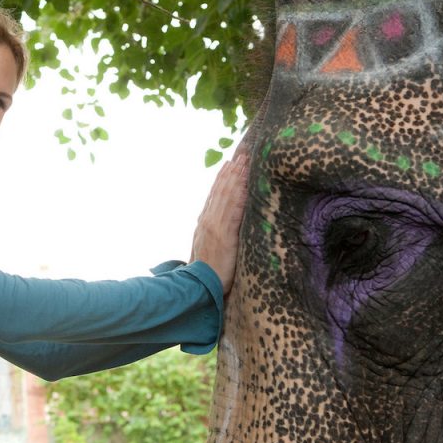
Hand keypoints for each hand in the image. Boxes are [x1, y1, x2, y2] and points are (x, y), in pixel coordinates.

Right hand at [191, 141, 250, 295]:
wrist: (196, 286)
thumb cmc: (204, 273)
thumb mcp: (206, 249)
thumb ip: (212, 235)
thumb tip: (220, 228)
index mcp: (204, 223)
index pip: (214, 196)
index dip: (222, 179)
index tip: (230, 164)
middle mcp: (208, 221)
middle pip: (221, 191)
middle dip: (232, 172)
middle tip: (242, 155)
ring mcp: (214, 226)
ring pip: (227, 196)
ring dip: (237, 178)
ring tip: (245, 163)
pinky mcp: (223, 235)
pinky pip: (233, 210)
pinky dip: (239, 195)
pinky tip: (246, 184)